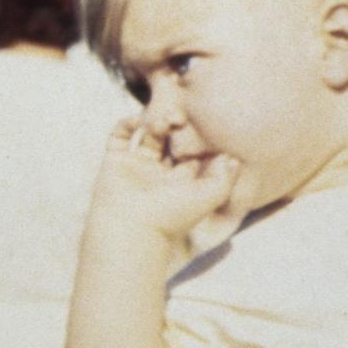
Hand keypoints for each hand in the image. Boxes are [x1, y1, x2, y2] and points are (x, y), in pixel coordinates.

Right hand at [90, 119, 243, 244]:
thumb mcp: (211, 196)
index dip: (199, 141)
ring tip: (165, 121)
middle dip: (177, 126)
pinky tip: (140, 121)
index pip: (192, 156)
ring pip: (147, 136)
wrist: (132, 228)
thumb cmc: (173, 215)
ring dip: (157, 122)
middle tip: (182, 119)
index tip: (206, 129)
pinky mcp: (115, 162)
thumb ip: (227, 178)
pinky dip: (127, 123)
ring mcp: (136, 168)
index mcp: (180, 184)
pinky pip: (119, 136)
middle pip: (170, 142)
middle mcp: (158, 175)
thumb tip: (232, 159)